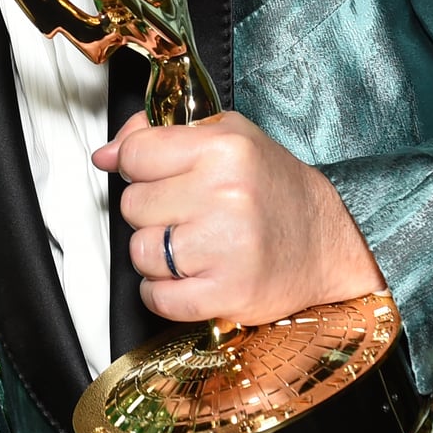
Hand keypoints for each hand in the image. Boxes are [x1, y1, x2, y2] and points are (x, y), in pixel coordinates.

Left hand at [94, 110, 383, 325]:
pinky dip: (163, 293)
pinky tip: (189, 277)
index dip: (139, 167)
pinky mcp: (228, 293)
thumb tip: (105, 155)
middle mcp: (226, 194)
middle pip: (133, 205)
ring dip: (156, 255)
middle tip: (188, 214)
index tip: (158, 176)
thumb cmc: (273, 188)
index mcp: (225, 149)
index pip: (135, 154)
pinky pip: (157, 297)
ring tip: (192, 246)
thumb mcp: (227, 137)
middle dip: (152, 212)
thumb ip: (160, 135)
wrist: (327, 242)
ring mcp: (226, 247)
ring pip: (139, 252)